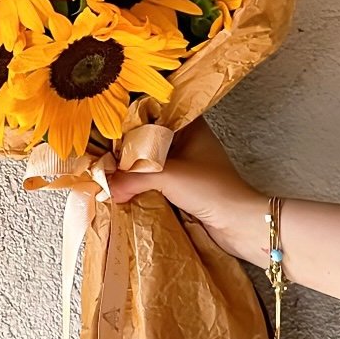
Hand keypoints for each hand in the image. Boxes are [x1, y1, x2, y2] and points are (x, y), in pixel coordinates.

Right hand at [107, 118, 269, 265]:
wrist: (240, 225)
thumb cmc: (211, 189)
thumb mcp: (168, 177)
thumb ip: (132, 177)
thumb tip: (102, 187)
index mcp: (189, 125)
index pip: (153, 113)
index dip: (129, 119)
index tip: (104, 125)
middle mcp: (186, 140)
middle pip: (148, 138)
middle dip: (126, 146)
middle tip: (99, 149)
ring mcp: (185, 164)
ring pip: (150, 160)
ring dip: (132, 168)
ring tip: (104, 168)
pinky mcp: (183, 187)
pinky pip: (154, 179)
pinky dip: (139, 183)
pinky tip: (120, 186)